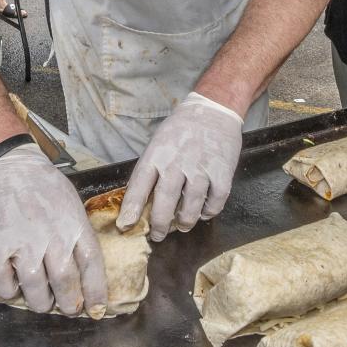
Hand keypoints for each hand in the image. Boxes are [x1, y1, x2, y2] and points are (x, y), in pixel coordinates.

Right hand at [0, 143, 107, 315]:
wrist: (7, 164)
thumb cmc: (42, 184)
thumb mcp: (71, 204)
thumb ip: (77, 233)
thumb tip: (82, 266)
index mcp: (75, 226)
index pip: (93, 266)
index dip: (97, 292)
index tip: (97, 309)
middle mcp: (53, 238)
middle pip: (66, 284)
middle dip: (69, 304)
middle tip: (67, 308)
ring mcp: (24, 244)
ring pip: (36, 292)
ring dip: (40, 303)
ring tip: (41, 302)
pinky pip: (4, 285)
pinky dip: (9, 292)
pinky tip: (12, 286)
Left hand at [117, 92, 242, 241]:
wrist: (213, 110)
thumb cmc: (181, 129)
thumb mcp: (157, 143)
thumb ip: (149, 170)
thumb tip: (137, 202)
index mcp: (157, 155)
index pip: (139, 186)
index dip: (131, 209)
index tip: (125, 226)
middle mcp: (177, 163)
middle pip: (165, 203)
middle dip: (159, 225)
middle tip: (157, 235)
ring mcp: (201, 169)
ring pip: (191, 208)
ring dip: (185, 222)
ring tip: (182, 225)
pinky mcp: (222, 173)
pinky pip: (215, 203)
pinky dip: (208, 212)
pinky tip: (203, 211)